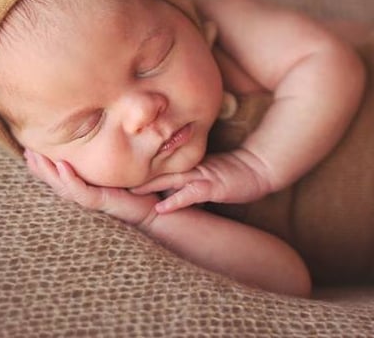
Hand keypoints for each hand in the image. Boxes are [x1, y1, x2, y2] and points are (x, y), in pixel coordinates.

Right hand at [24, 149, 158, 227]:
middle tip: (24, 149)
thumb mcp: (114, 170)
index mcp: (81, 185)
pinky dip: (70, 179)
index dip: (41, 163)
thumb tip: (95, 132)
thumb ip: (102, 157)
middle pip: (52, 179)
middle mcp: (81, 193)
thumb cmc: (133, 190)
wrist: (149, 210)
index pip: (55, 173)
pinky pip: (80, 191)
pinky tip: (62, 165)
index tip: (27, 147)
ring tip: (34, 156)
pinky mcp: (100, 201)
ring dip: (47, 171)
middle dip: (37, 166)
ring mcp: (88, 198)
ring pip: (61, 185)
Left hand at [131, 149, 274, 213]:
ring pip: (170, 180)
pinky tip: (160, 209)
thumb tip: (168, 186)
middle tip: (113, 180)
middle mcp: (190, 168)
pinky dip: (175, 201)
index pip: (158, 166)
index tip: (118, 174)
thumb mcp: (206, 173)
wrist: (259, 168)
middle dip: (136, 176)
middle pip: (157, 170)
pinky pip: (190, 194)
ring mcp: (201, 176)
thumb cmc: (235, 172)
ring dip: (149, 186)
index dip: (138, 170)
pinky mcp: (212, 187)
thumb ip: (187, 175)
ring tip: (128, 193)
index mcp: (186, 165)